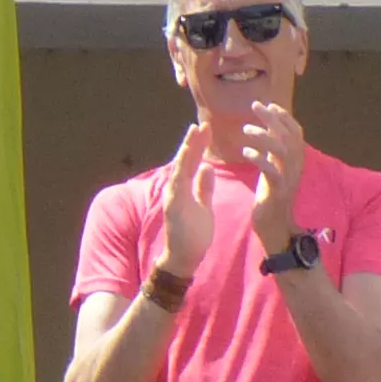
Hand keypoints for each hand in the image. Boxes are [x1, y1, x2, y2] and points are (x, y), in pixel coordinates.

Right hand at [156, 126, 214, 280]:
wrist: (184, 258)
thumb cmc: (194, 234)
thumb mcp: (204, 206)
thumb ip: (203, 187)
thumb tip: (208, 167)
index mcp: (185, 188)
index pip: (192, 162)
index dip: (198, 144)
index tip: (206, 128)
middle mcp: (176, 189)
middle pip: (185, 161)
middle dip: (193, 142)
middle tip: (202, 124)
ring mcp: (173, 197)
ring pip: (179, 169)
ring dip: (186, 151)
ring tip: (193, 134)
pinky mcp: (173, 207)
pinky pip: (177, 186)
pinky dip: (181, 171)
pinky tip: (186, 159)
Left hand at [228, 104, 308, 250]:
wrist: (275, 226)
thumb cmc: (271, 194)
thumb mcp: (275, 167)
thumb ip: (274, 149)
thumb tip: (268, 127)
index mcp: (296, 161)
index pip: (296, 132)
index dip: (284, 117)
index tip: (269, 104)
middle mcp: (296, 167)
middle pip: (289, 137)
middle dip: (273, 119)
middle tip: (255, 106)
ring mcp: (288, 179)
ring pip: (282, 151)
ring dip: (264, 136)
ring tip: (247, 129)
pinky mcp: (277, 191)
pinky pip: (271, 171)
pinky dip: (259, 158)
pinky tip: (246, 151)